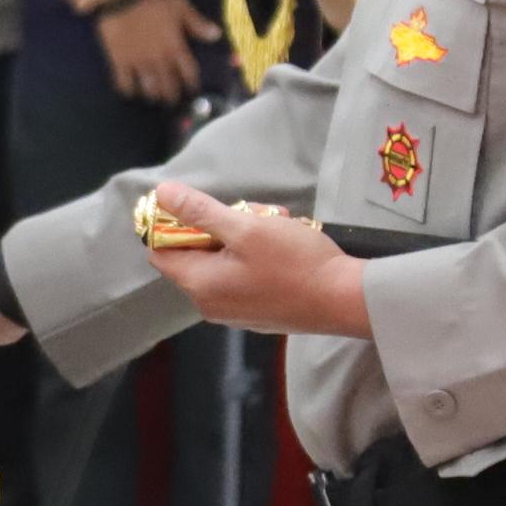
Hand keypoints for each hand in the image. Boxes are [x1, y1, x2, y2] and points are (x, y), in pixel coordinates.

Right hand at [96, 0, 219, 106]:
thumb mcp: (179, 4)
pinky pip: (124, 84)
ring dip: (153, 95)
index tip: (192, 89)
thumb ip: (196, 22)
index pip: (188, 73)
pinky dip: (128, 91)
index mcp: (175, 47)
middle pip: (169, 87)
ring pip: (149, 89)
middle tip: (173, 98)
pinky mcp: (119, 62)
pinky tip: (130, 91)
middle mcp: (158, 60)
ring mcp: (138, 63)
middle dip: (173, 95)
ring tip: (154, 97)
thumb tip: (216, 35)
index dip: (192, 84)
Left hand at [137, 181, 368, 337]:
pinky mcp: (256, 311)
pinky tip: (283, 243)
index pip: (161, 250)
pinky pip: (242, 274)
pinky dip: (256, 255)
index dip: (172, 224)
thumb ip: (200, 211)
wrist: (344, 300)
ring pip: (223, 259)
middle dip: (221, 225)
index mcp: (199, 285)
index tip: (202, 206)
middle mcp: (209, 303)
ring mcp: (234, 311)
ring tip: (276, 224)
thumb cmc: (295, 263)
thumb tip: (161, 194)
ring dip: (244, 235)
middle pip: (195, 253)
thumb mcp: (246, 227)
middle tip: (254, 213)